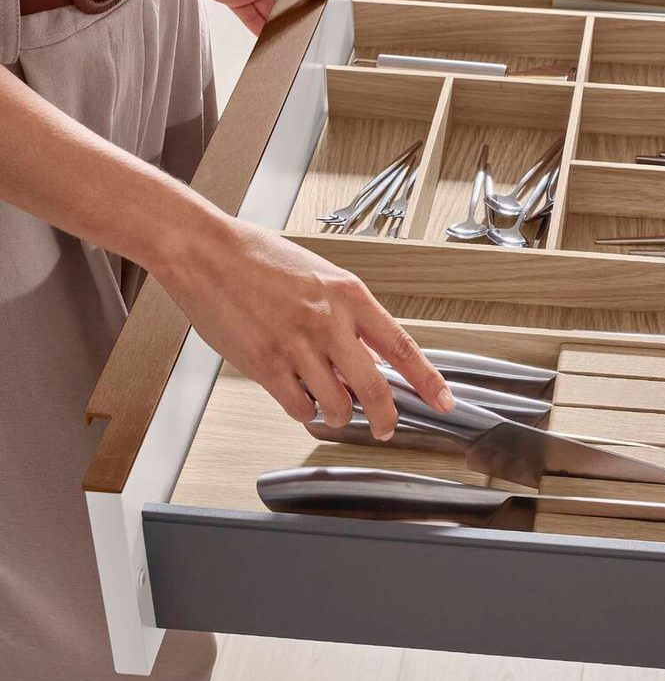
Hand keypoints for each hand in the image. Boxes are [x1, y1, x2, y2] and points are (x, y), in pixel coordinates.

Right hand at [157, 208, 453, 436]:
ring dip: (338, 415)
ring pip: (337, 406)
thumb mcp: (320, 275)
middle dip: (386, 418)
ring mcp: (297, 346)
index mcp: (349, 295)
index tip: (443, 400)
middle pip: (374, 389)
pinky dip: (305, 410)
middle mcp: (329, 322)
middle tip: (386, 428)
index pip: (402, 347)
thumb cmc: (258, 257)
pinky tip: (299, 397)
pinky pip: (299, 407)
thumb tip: (369, 351)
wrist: (207, 252)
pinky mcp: (266, 365)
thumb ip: (346, 314)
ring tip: (331, 406)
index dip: (427, 380)